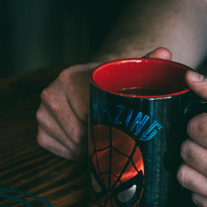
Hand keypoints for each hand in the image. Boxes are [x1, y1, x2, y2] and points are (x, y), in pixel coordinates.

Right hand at [37, 47, 172, 160]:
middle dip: (98, 139)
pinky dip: (76, 153)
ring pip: (70, 145)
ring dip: (88, 148)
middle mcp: (49, 94)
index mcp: (68, 78)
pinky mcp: (40, 133)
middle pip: (78, 133)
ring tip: (101, 138)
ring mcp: (42, 114)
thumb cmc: (108, 83)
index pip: (89, 114)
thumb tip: (165, 53)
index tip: (123, 127)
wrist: (86, 84)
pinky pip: (59, 152)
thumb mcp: (126, 71)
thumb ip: (146, 62)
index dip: (108, 126)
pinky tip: (86, 144)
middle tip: (114, 136)